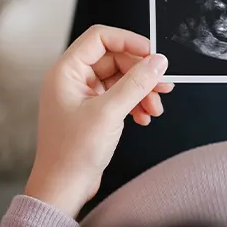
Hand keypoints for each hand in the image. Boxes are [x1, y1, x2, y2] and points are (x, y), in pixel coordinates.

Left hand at [25, 25, 173, 216]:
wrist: (63, 188)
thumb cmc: (72, 153)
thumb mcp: (109, 113)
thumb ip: (136, 83)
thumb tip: (157, 62)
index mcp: (67, 71)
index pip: (100, 38)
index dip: (128, 41)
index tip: (152, 54)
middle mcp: (73, 79)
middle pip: (115, 59)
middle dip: (141, 73)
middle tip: (163, 86)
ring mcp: (83, 95)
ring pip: (121, 79)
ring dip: (141, 91)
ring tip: (155, 108)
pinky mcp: (93, 111)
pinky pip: (120, 96)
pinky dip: (135, 103)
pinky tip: (144, 117)